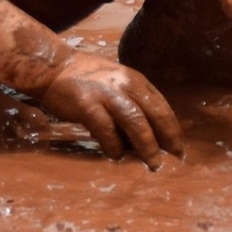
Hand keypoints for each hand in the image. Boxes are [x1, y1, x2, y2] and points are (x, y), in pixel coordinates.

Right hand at [36, 53, 183, 169]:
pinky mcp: (88, 105)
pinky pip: (107, 130)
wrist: (53, 67)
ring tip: (153, 163)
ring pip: (136, 122)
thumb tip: (146, 135)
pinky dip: (114, 146)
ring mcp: (107, 94)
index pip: (162, 105)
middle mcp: (125, 84)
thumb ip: (131, 103)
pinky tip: (116, 155)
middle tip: (175, 157)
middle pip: (155, 113)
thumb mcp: (116, 83)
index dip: (173, 127)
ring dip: (147, 145)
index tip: (179, 146)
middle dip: (168, 137)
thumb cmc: (86, 79)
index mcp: (135, 80)